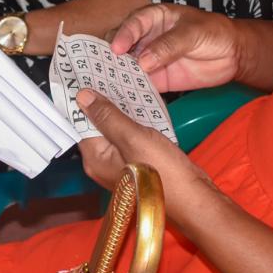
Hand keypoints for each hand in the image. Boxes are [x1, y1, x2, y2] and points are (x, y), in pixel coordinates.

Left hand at [76, 88, 211, 207]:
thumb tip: (83, 96)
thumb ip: (108, 116)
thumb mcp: (133, 138)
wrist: (193, 199)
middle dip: (102, 101)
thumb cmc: (163, 173)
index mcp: (95, 159)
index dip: (83, 99)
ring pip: (114, 130)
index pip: (80, 122)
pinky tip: (141, 104)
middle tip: (105, 74)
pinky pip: (130, 137)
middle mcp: (103, 163)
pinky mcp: (138, 163)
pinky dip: (133, 121)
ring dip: (119, 109)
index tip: (85, 76)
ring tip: (123, 82)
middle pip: (96, 125)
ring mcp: (121, 164)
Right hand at [109, 4, 241, 93]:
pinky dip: (132, 90)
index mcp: (154, 17)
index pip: (133, 23)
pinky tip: (124, 96)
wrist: (233, 54)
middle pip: (122, 45)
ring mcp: (150, 59)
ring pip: (127, 66)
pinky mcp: (157, 79)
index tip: (117, 49)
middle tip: (106, 68)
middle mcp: (147, 38)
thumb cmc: (214, 32)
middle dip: (112, 56)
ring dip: (118, 75)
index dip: (124, 35)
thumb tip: (144, 61)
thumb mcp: (192, 33)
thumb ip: (168, 45)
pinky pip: (140, 84)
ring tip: (110, 85)